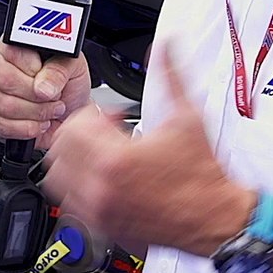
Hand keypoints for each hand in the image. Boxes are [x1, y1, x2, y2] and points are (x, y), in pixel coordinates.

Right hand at [0, 42, 91, 148]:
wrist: (70, 109)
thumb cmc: (69, 83)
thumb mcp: (73, 67)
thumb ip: (59, 70)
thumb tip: (42, 87)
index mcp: (14, 45)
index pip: (13, 55)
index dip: (35, 72)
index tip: (50, 82)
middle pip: (5, 81)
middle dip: (36, 97)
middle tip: (54, 99)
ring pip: (3, 105)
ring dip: (34, 114)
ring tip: (49, 111)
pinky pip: (1, 125)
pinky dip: (26, 129)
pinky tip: (38, 123)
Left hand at [40, 51, 255, 255]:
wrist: (215, 215)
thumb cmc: (202, 173)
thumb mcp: (187, 116)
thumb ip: (171, 75)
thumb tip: (165, 46)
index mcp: (115, 160)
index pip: (73, 128)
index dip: (91, 114)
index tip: (109, 116)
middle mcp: (101, 187)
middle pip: (59, 151)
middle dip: (79, 135)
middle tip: (101, 132)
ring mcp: (100, 210)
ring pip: (58, 180)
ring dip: (72, 161)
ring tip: (96, 154)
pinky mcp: (104, 225)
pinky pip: (71, 204)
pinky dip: (78, 187)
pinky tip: (103, 178)